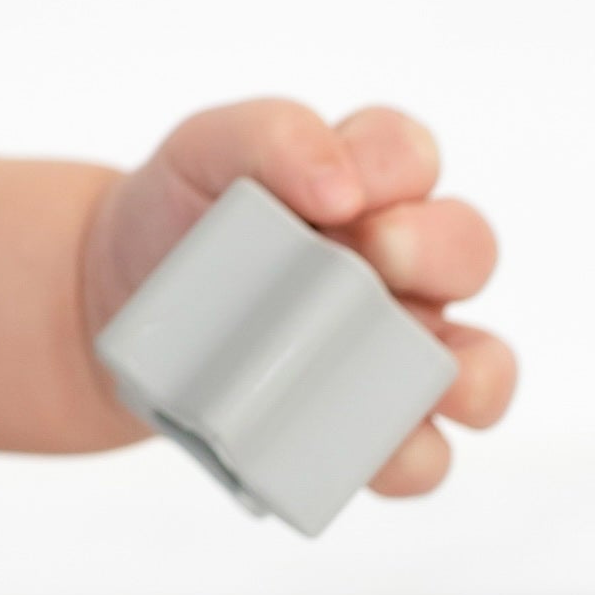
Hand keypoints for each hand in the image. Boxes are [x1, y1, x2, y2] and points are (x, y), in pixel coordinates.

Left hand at [81, 101, 515, 497]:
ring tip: (436, 381)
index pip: (411, 157)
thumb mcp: (204, 151)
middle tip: (376, 257)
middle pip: (468, 250)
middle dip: (436, 252)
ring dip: (476, 376)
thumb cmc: (180, 215)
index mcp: (369, 183)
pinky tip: (377, 453)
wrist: (113, 300)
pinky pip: (422, 454)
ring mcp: (393, 345)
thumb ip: (272, 134)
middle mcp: (401, 263)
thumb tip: (341, 185)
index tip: (337, 195)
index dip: (394, 167)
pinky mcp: (366, 422)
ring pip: (481, 364)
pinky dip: (412, 459)